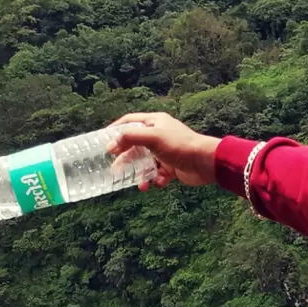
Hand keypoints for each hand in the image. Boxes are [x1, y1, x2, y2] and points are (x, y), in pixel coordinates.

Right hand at [106, 112, 221, 190]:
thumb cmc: (180, 145)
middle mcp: (159, 135)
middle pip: (135, 146)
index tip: (103, 141)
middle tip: (114, 169)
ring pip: (145, 163)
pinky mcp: (172, 166)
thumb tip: (110, 146)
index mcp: (155, 122)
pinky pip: (157, 174)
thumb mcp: (153, 138)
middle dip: (126, 159)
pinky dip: (156, 179)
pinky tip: (159, 182)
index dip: (116, 130)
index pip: (130, 122)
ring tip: (140, 184)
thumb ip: (130, 138)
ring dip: (141, 174)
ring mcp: (165, 151)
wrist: (204, 163)